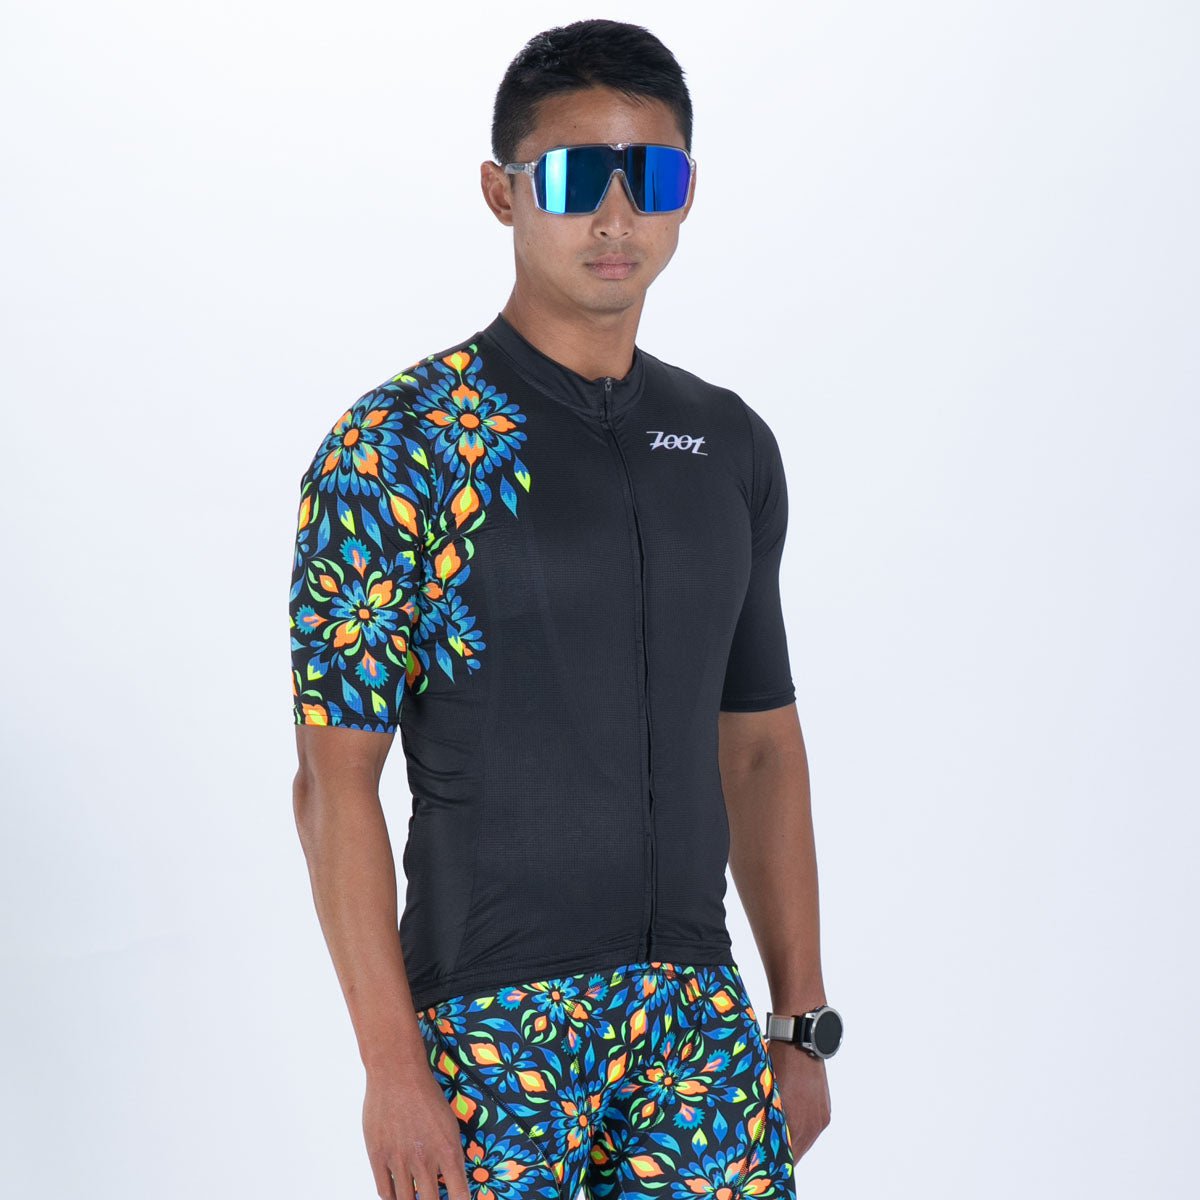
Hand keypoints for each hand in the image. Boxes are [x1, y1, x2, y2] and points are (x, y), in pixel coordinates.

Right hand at [363, 1062, 470, 1199]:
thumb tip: (451, 1178)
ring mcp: (399, 1160)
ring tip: (414, 1197)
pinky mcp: (378, 1157)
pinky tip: (396, 1194)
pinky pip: (384, 1191)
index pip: (459, 1194)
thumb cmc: (426, 1095)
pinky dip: (392, 1197)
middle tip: (432, 1198)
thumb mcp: (449, 1124)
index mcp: (448, 1151)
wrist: (397, 1074)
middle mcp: (424, 1160)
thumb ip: (450, 1154)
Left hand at [769, 1041, 830, 1159]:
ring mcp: (820, 1119)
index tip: (759, 1163)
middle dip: (781, 1155)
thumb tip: (753, 1134)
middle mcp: (810, 1126)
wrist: (798, 1040)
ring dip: (792, 1143)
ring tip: (776, 1141)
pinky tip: (789, 1125)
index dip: (771, 1161)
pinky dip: (801, 1131)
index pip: (784, 1157)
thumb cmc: (774, 1062)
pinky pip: (812, 1130)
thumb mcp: (763, 1090)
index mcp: (792, 1124)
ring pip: (804, 1142)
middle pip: (795, 1153)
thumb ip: (763, 1116)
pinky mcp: (825, 1111)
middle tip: (765, 1155)